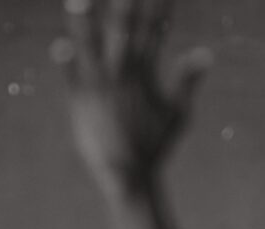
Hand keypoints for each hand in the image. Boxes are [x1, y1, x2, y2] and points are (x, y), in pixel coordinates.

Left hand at [57, 0, 211, 188]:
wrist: (128, 176)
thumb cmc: (154, 145)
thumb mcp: (178, 113)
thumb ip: (188, 81)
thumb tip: (206, 53)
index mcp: (145, 71)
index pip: (154, 27)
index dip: (158, 4)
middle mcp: (122, 74)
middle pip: (123, 28)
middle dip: (125, 2)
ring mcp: (100, 87)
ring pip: (91, 47)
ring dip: (85, 23)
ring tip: (78, 0)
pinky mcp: (81, 102)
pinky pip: (71, 78)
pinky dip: (66, 63)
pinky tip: (58, 46)